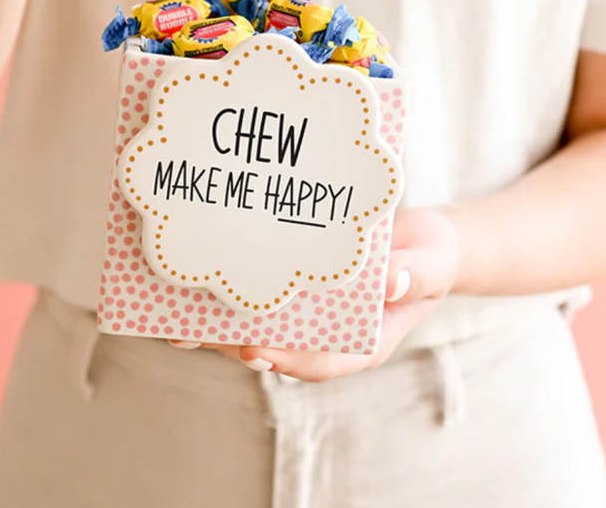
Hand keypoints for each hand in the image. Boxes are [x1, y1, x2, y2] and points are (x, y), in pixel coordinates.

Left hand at [169, 208, 460, 381]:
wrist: (421, 242)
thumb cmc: (428, 256)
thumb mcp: (432, 262)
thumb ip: (415, 274)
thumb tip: (390, 282)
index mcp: (363, 341)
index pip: (322, 362)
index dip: (287, 360)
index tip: (255, 350)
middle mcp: (327, 335)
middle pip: (277, 348)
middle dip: (233, 344)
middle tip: (193, 334)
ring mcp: (307, 316)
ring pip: (258, 328)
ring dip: (217, 325)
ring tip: (173, 318)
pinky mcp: (291, 290)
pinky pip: (257, 298)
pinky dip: (227, 292)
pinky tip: (192, 280)